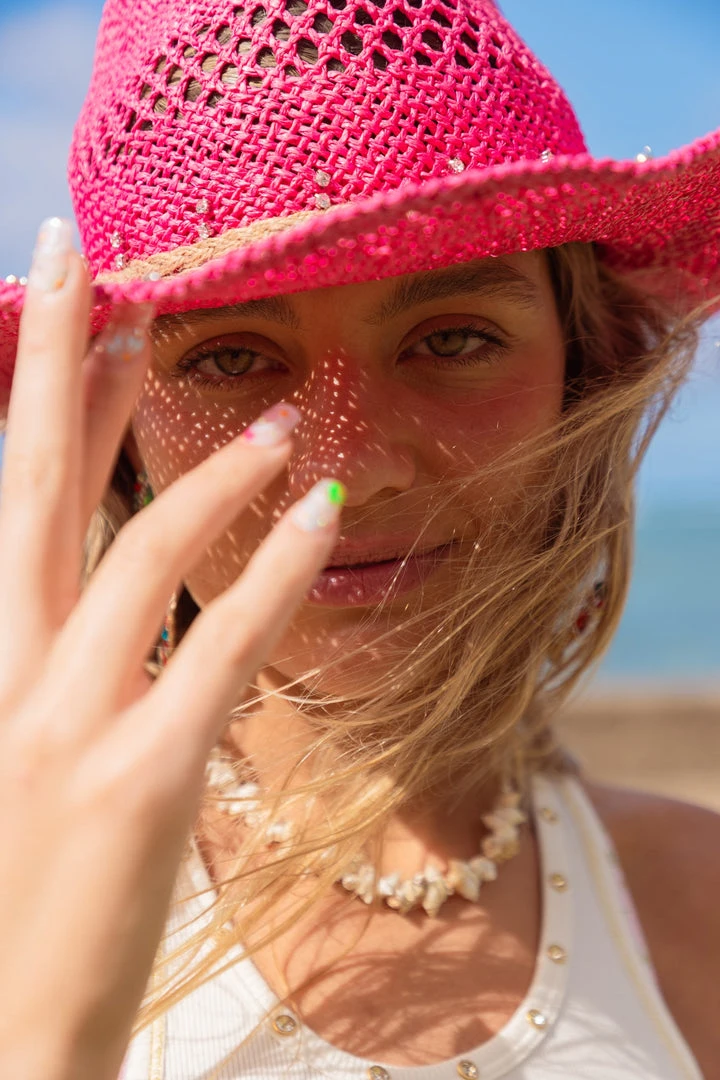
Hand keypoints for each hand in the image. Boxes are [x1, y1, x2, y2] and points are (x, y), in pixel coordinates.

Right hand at [0, 219, 343, 1079]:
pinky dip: (273, 575)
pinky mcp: (140, 782)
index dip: (38, 386)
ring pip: (140, 559)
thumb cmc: (16, 892)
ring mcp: (69, 724)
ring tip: (283, 420)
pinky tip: (323, 516)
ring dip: (211, 475)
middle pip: (37, 488)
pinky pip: (219, 650)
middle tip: (109, 264)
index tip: (78, 300)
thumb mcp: (25, 750)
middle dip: (70, 365)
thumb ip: (66, 657)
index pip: (10, 494)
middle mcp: (7, 670)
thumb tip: (124, 576)